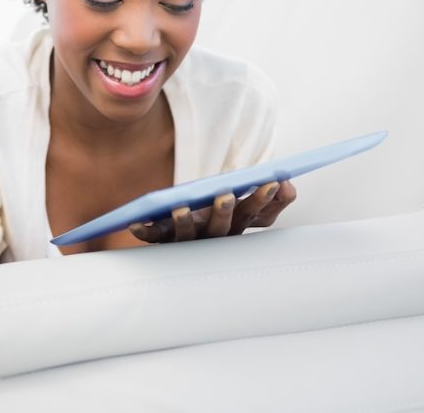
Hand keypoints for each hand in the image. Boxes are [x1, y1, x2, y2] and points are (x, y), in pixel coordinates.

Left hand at [129, 179, 296, 242]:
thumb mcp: (248, 203)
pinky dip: (145, 232)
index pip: (254, 213)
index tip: (274, 182)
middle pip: (222, 227)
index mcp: (238, 224)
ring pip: (189, 235)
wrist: (187, 239)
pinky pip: (154, 238)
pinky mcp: (165, 240)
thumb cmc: (222, 214)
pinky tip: (134, 225)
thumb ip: (272, 197)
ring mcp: (190, 240)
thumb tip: (289, 183)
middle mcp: (216, 236)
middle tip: (225, 195)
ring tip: (181, 208)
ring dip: (186, 223)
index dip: (264, 199)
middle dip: (225, 211)